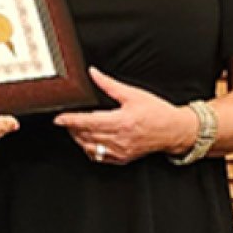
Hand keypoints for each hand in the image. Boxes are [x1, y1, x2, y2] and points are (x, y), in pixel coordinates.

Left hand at [53, 67, 194, 164]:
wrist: (173, 131)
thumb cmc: (157, 112)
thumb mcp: (133, 94)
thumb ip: (110, 85)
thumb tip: (93, 73)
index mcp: (121, 121)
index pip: (88, 122)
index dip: (70, 120)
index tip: (58, 118)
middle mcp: (119, 139)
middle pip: (85, 136)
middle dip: (72, 128)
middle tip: (66, 120)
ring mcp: (120, 151)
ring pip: (90, 148)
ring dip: (79, 138)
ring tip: (75, 129)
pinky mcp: (122, 158)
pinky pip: (99, 157)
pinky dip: (90, 149)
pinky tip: (88, 140)